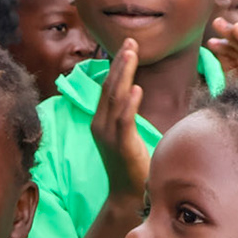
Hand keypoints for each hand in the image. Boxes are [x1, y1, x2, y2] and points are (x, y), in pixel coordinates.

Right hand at [91, 38, 149, 203]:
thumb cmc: (132, 167)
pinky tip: (137, 88)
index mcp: (101, 121)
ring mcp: (108, 135)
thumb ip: (128, 116)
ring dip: (124, 74)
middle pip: (109, 86)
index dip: (117, 66)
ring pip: (115, 98)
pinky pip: (124, 120)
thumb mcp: (127, 136)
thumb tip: (135, 94)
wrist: (128, 196)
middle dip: (120, 62)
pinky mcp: (121, 145)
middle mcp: (101, 125)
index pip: (108, 87)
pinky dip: (129, 103)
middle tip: (131, 41)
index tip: (128, 46)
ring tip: (132, 53)